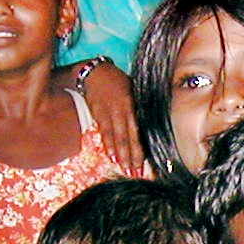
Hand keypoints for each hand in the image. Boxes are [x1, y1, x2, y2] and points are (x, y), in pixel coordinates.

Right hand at [70, 58, 142, 173]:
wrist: (95, 73)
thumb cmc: (118, 81)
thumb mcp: (134, 89)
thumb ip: (139, 106)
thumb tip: (148, 125)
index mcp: (133, 104)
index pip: (138, 130)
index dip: (140, 146)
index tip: (144, 161)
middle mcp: (123, 110)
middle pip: (127, 136)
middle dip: (131, 155)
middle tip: (134, 170)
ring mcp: (110, 112)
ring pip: (116, 136)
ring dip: (120, 153)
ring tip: (124, 167)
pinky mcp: (98, 114)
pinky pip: (105, 132)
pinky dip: (108, 144)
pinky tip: (111, 155)